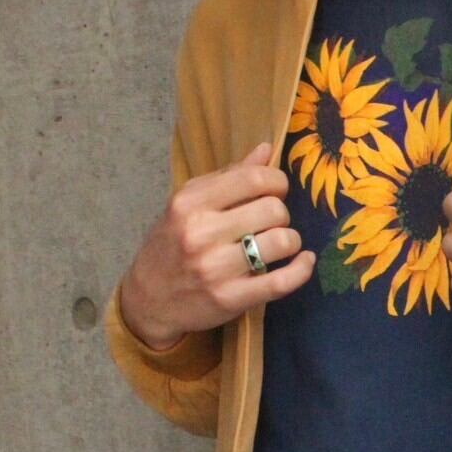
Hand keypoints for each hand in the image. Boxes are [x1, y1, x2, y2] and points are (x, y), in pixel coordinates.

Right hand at [119, 140, 315, 349]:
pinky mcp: (230, 298)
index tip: (275, 191)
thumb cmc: (171, 247)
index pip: (254, 178)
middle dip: (281, 214)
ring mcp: (216, 268)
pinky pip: (281, 281)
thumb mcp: (188, 205)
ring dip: (290, 241)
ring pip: (282, 242)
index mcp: (191, 202)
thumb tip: (267, 150)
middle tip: (271, 224)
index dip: (277, 182)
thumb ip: (228, 178)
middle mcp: (201, 232)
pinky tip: (304, 262)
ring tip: (280, 244)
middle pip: (274, 210)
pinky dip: (301, 270)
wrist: (147, 301)